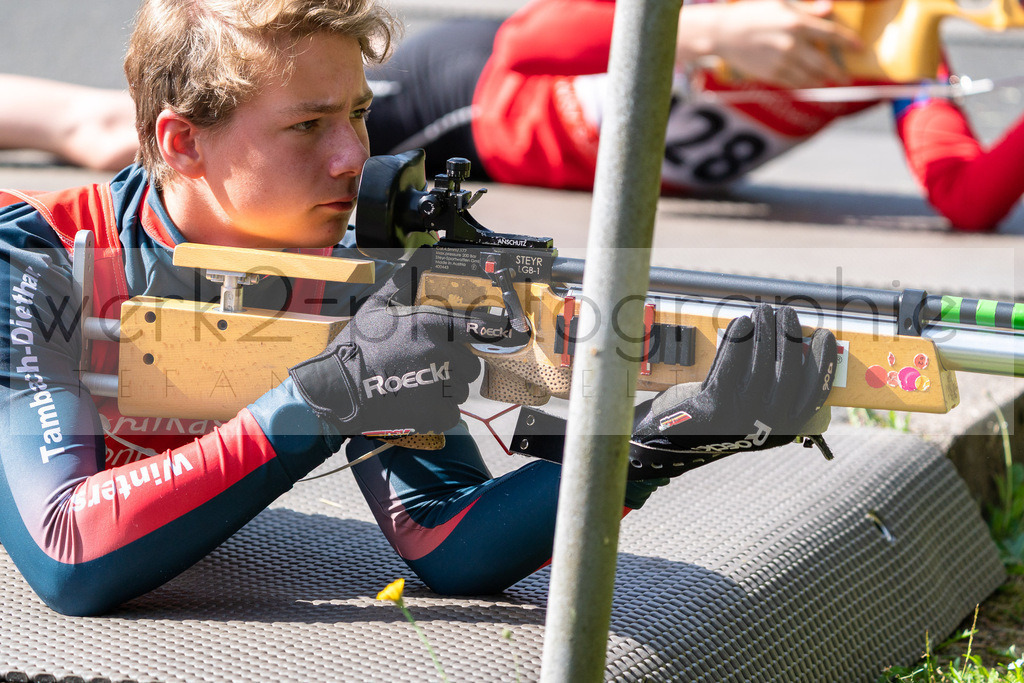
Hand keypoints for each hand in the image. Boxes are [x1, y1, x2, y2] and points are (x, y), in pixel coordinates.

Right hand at [289, 251, 480, 435]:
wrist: (337, 388)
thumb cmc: (357, 346)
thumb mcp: (377, 306)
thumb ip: (403, 282)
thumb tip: (418, 256)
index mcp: (431, 325)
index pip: (478, 326)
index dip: (486, 331)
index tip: (490, 333)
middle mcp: (441, 353)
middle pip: (470, 364)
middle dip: (455, 365)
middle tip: (431, 366)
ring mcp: (439, 385)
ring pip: (461, 389)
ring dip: (447, 389)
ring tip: (420, 386)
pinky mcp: (434, 413)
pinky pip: (452, 414)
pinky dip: (439, 413)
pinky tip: (419, 404)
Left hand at [628, 304, 835, 477]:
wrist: (685, 441)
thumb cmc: (728, 418)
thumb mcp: (761, 413)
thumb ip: (781, 386)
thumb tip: (799, 342)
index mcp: (787, 426)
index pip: (815, 389)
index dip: (823, 359)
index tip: (824, 334)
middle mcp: (769, 423)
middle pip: (787, 368)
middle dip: (790, 334)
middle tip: (786, 312)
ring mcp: (743, 413)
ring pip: (760, 362)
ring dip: (764, 329)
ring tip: (763, 311)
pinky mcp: (717, 403)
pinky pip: (732, 362)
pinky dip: (739, 338)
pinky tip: (742, 322)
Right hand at [676, 0, 862, 87]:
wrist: (724, 34)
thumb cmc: (753, 14)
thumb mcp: (781, 4)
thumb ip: (807, 9)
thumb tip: (828, 9)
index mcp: (797, 23)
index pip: (832, 35)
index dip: (848, 43)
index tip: (859, 49)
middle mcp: (792, 44)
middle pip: (824, 64)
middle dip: (838, 72)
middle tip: (846, 77)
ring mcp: (781, 62)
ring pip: (810, 77)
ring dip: (821, 80)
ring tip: (827, 80)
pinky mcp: (771, 74)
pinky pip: (794, 84)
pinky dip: (804, 84)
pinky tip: (808, 82)